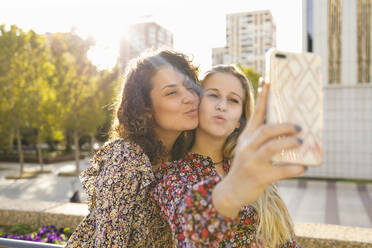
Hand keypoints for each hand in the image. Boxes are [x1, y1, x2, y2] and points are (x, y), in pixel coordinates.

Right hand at [212, 81, 304, 217]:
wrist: (231, 191)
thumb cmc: (246, 167)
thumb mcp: (248, 150)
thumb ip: (261, 139)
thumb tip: (288, 129)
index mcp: (246, 138)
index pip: (256, 114)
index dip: (263, 97)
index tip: (268, 80)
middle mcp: (247, 147)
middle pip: (265, 130)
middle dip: (284, 126)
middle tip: (299, 127)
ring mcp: (252, 162)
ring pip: (271, 148)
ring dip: (289, 143)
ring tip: (301, 142)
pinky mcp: (259, 176)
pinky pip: (279, 170)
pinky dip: (293, 168)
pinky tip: (303, 167)